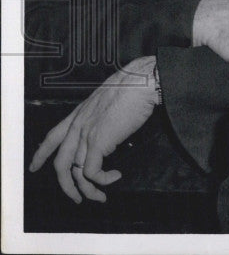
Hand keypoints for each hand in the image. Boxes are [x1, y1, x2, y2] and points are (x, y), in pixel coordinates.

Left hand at [28, 55, 157, 202]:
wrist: (142, 83)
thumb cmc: (133, 86)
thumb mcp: (109, 100)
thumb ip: (102, 116)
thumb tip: (111, 127)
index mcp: (79, 114)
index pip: (52, 137)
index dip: (41, 154)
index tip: (34, 167)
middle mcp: (78, 126)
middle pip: (60, 164)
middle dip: (65, 186)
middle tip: (76, 197)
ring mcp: (86, 135)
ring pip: (76, 173)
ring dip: (87, 190)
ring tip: (100, 196)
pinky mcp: (98, 143)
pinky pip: (92, 172)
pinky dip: (103, 180)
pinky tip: (115, 177)